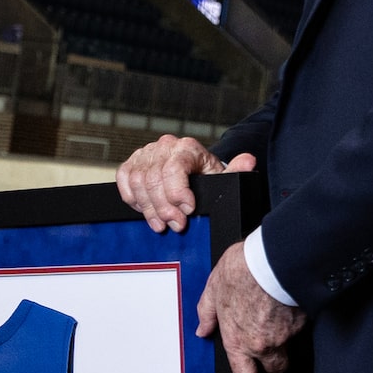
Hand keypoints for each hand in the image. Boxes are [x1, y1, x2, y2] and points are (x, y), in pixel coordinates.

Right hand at [116, 135, 254, 232]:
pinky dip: (132, 197)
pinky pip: (124, 178)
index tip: (187, 211)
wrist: (193, 172)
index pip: (174, 168)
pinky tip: (146, 210)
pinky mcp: (133, 162)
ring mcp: (146, 153)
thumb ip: (236, 171)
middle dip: (164, 207)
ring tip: (162, 224)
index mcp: (187, 147)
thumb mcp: (223, 177)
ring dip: (149, 208)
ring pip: (138, 182)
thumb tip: (248, 161)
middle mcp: (165, 146)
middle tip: (176, 225)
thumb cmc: (207, 176)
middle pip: (154, 179)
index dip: (177, 193)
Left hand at [198, 241, 304, 372]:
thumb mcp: (214, 289)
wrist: (272, 258)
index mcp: (238, 341)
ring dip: (281, 345)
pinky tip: (284, 304)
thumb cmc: (243, 271)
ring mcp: (285, 335)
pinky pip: (297, 327)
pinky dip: (291, 320)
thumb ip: (207, 312)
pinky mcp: (302, 322)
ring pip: (287, 349)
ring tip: (274, 323)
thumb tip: (202, 327)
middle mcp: (262, 344)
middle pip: (274, 370)